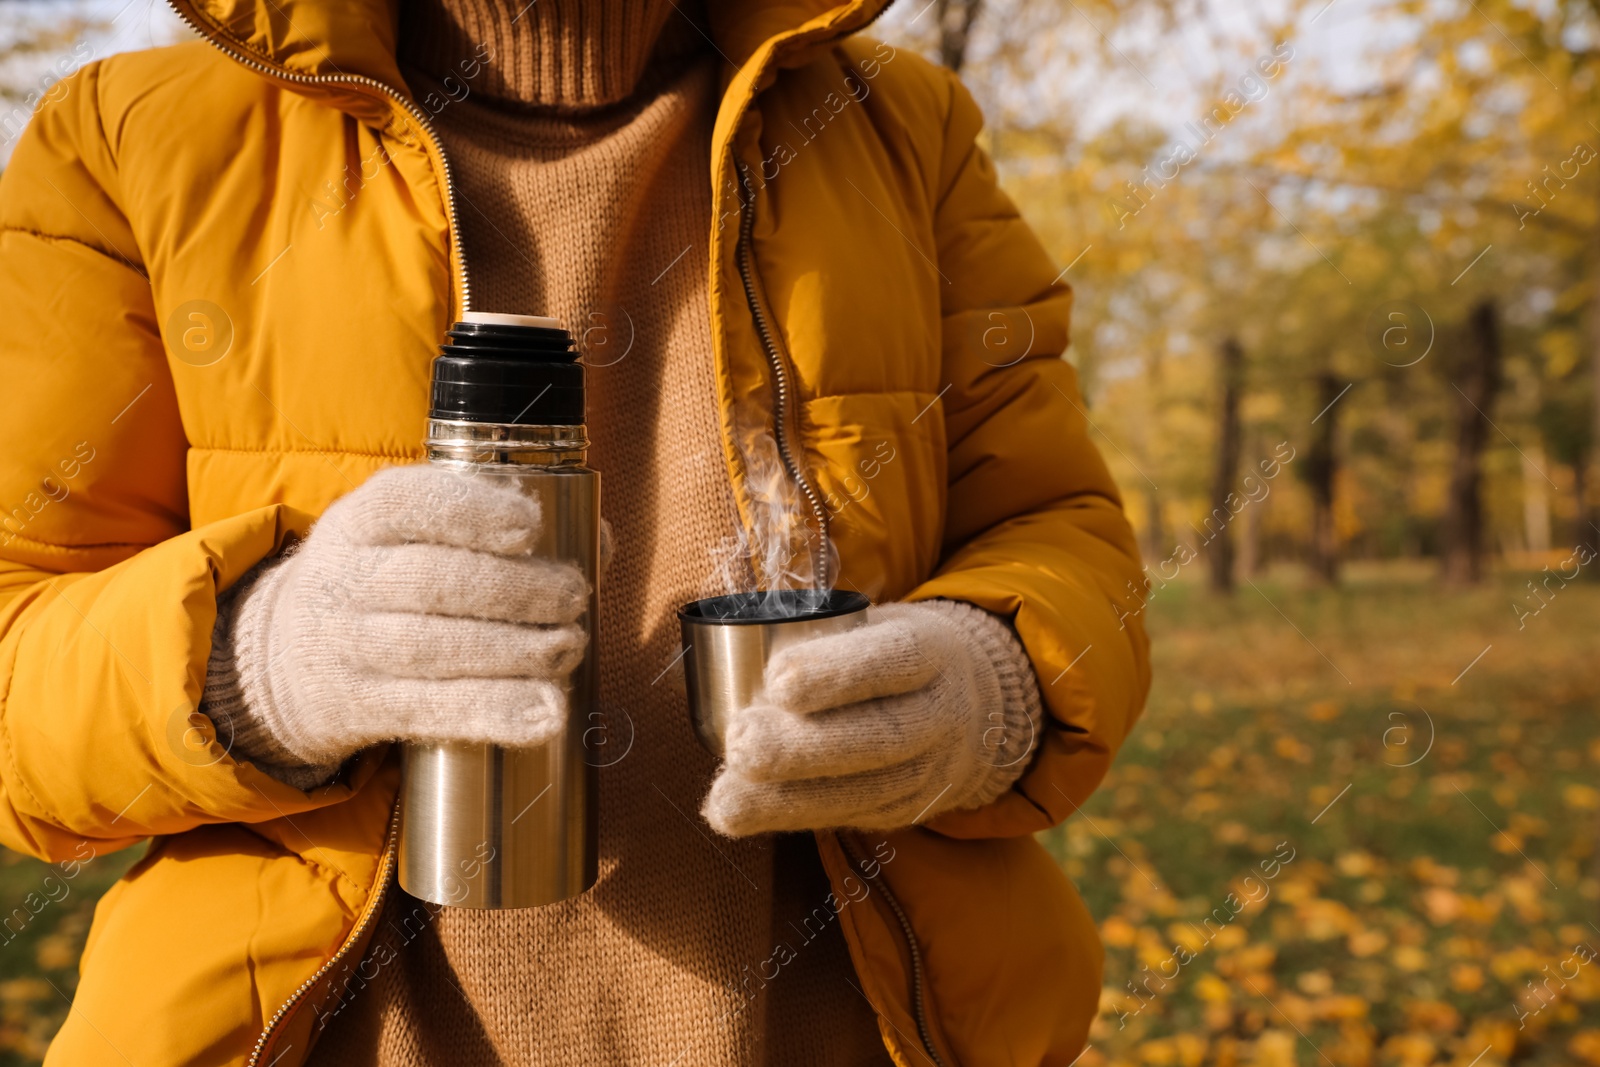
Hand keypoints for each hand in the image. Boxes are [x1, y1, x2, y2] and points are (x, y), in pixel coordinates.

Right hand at [212, 465, 589, 778]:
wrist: (279, 659)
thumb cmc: (381, 581)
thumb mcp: (411, 538)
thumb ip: (497, 529)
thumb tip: (599, 539)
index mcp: (363, 520)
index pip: (408, 502)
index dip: (471, 511)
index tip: (530, 525)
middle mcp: (348, 579)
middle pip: (432, 580)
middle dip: (515, 589)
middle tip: (572, 597)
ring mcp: (349, 647)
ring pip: (432, 648)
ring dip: (513, 652)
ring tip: (568, 647)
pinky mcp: (360, 708)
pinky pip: (430, 711)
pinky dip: (493, 712)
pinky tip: (545, 714)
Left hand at [702, 600, 1041, 835]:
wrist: (975, 708)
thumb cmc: (893, 656)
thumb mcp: (877, 625)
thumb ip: (821, 635)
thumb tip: (729, 648)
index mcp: (932, 651)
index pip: (895, 660)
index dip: (838, 672)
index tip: (777, 678)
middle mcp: (941, 713)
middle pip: (880, 736)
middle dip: (803, 747)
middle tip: (740, 744)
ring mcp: (930, 768)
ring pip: (865, 790)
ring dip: (787, 798)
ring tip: (726, 799)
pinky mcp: (907, 808)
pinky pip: (850, 817)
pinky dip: (792, 817)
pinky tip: (741, 816)